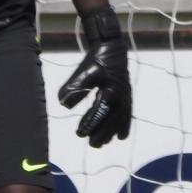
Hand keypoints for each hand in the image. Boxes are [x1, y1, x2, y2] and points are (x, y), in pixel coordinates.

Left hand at [58, 6, 131, 147]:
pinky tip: (120, 137)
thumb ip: (74, 88)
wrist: (112, 48)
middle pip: (112, 120)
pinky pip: (127, 114)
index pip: (100, 112)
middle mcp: (121, 96)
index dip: (91, 124)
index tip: (80, 133)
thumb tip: (64, 105)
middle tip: (91, 144)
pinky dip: (124, 125)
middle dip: (102, 133)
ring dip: (111, 132)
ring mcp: (126, 97)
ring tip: (101, 143)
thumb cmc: (96, 60)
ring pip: (120, 120)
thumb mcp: (83, 71)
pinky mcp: (127, 96)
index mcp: (110, 90)